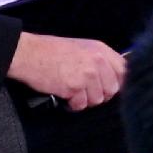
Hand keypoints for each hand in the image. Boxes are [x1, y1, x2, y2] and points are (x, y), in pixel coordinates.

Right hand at [9, 32, 125, 107]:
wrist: (28, 53)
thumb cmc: (51, 51)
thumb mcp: (81, 48)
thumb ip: (99, 61)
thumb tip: (113, 78)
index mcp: (101, 50)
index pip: (124, 71)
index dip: (117, 83)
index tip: (108, 88)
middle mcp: (97, 61)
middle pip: (112, 89)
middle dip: (99, 94)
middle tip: (84, 91)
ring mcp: (87, 74)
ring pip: (97, 99)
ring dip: (84, 99)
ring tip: (72, 91)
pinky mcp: (74, 87)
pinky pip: (81, 104)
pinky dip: (72, 104)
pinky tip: (64, 94)